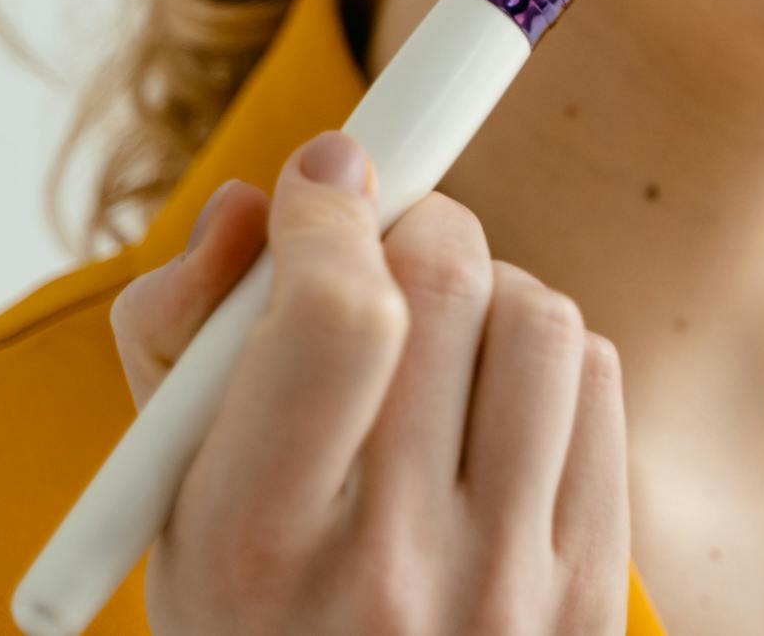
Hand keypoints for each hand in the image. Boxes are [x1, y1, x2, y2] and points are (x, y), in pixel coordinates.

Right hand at [107, 129, 628, 632]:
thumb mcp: (166, 498)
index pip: (337, 320)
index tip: (327, 172)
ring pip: (540, 317)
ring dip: (488, 284)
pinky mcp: (592, 588)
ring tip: (438, 326)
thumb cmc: (251, 605)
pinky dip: (544, 352)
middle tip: (384, 233)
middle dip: (413, 222)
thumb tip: (256, 202)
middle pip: (449, 287)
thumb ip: (183, 335)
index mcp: (257, 553)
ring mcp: (507, 586)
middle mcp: (390, 575)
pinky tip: (490, 396)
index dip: (335, 213)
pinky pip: (597, 381)